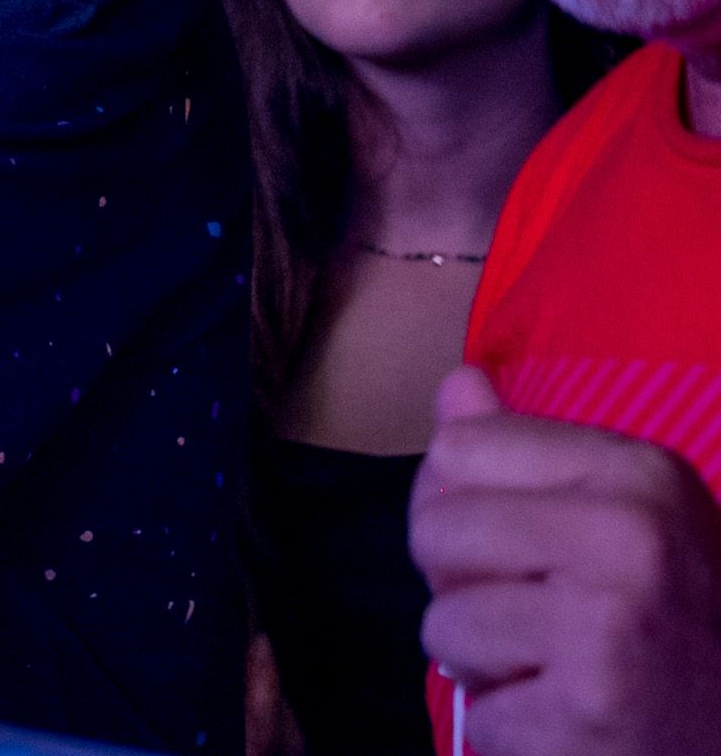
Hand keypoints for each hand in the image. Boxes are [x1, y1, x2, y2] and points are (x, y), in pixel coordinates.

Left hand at [416, 364, 720, 755]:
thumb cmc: (668, 631)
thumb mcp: (621, 522)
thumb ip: (524, 453)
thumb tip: (458, 382)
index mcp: (640, 475)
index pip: (456, 449)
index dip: (471, 511)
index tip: (537, 553)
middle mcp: (633, 538)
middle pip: (435, 530)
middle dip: (466, 588)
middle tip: (546, 624)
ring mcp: (611, 625)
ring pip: (442, 625)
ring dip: (486, 665)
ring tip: (560, 674)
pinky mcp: (590, 709)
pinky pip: (479, 711)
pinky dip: (514, 731)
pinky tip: (572, 723)